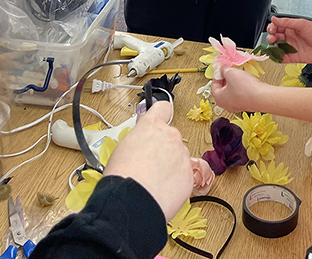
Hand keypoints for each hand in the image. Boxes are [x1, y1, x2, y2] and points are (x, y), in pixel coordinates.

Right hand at [103, 101, 192, 221]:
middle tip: (150, 163)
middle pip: (170, 137)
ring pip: (178, 156)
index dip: (161, 114)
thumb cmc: (122, 177)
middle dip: (163, 148)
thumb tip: (142, 137)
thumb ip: (138, 137)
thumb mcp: (122, 147)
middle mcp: (170, 136)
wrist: (133, 203)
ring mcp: (182, 154)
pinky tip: (161, 190)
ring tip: (153, 181)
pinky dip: (175, 181)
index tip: (160, 119)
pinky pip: (183, 174)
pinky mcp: (189, 174)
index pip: (163, 107)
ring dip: (170, 165)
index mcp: (152, 126)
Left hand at [211, 65, 266, 113]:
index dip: (217, 74)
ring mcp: (236, 106)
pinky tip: (246, 81)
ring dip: (234, 82)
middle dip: (226, 78)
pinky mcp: (245, 105)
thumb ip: (224, 69)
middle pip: (222, 89)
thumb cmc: (245, 88)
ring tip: (239, 74)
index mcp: (219, 98)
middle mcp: (226, 104)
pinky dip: (241, 87)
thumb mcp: (230, 72)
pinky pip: (240, 94)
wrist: (262, 97)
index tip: (221, 68)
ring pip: (232, 91)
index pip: (213, 85)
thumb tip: (222, 69)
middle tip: (230, 70)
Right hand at [266, 16, 311, 62]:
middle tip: (272, 39)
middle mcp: (290, 37)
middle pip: (275, 37)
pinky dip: (278, 58)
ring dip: (273, 48)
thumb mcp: (300, 24)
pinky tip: (276, 56)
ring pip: (277, 48)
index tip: (271, 30)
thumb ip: (286, 22)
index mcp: (291, 28)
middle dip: (271, 38)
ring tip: (273, 47)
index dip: (272, 28)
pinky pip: (283, 58)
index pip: (276, 27)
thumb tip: (274, 19)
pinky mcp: (294, 57)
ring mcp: (292, 47)